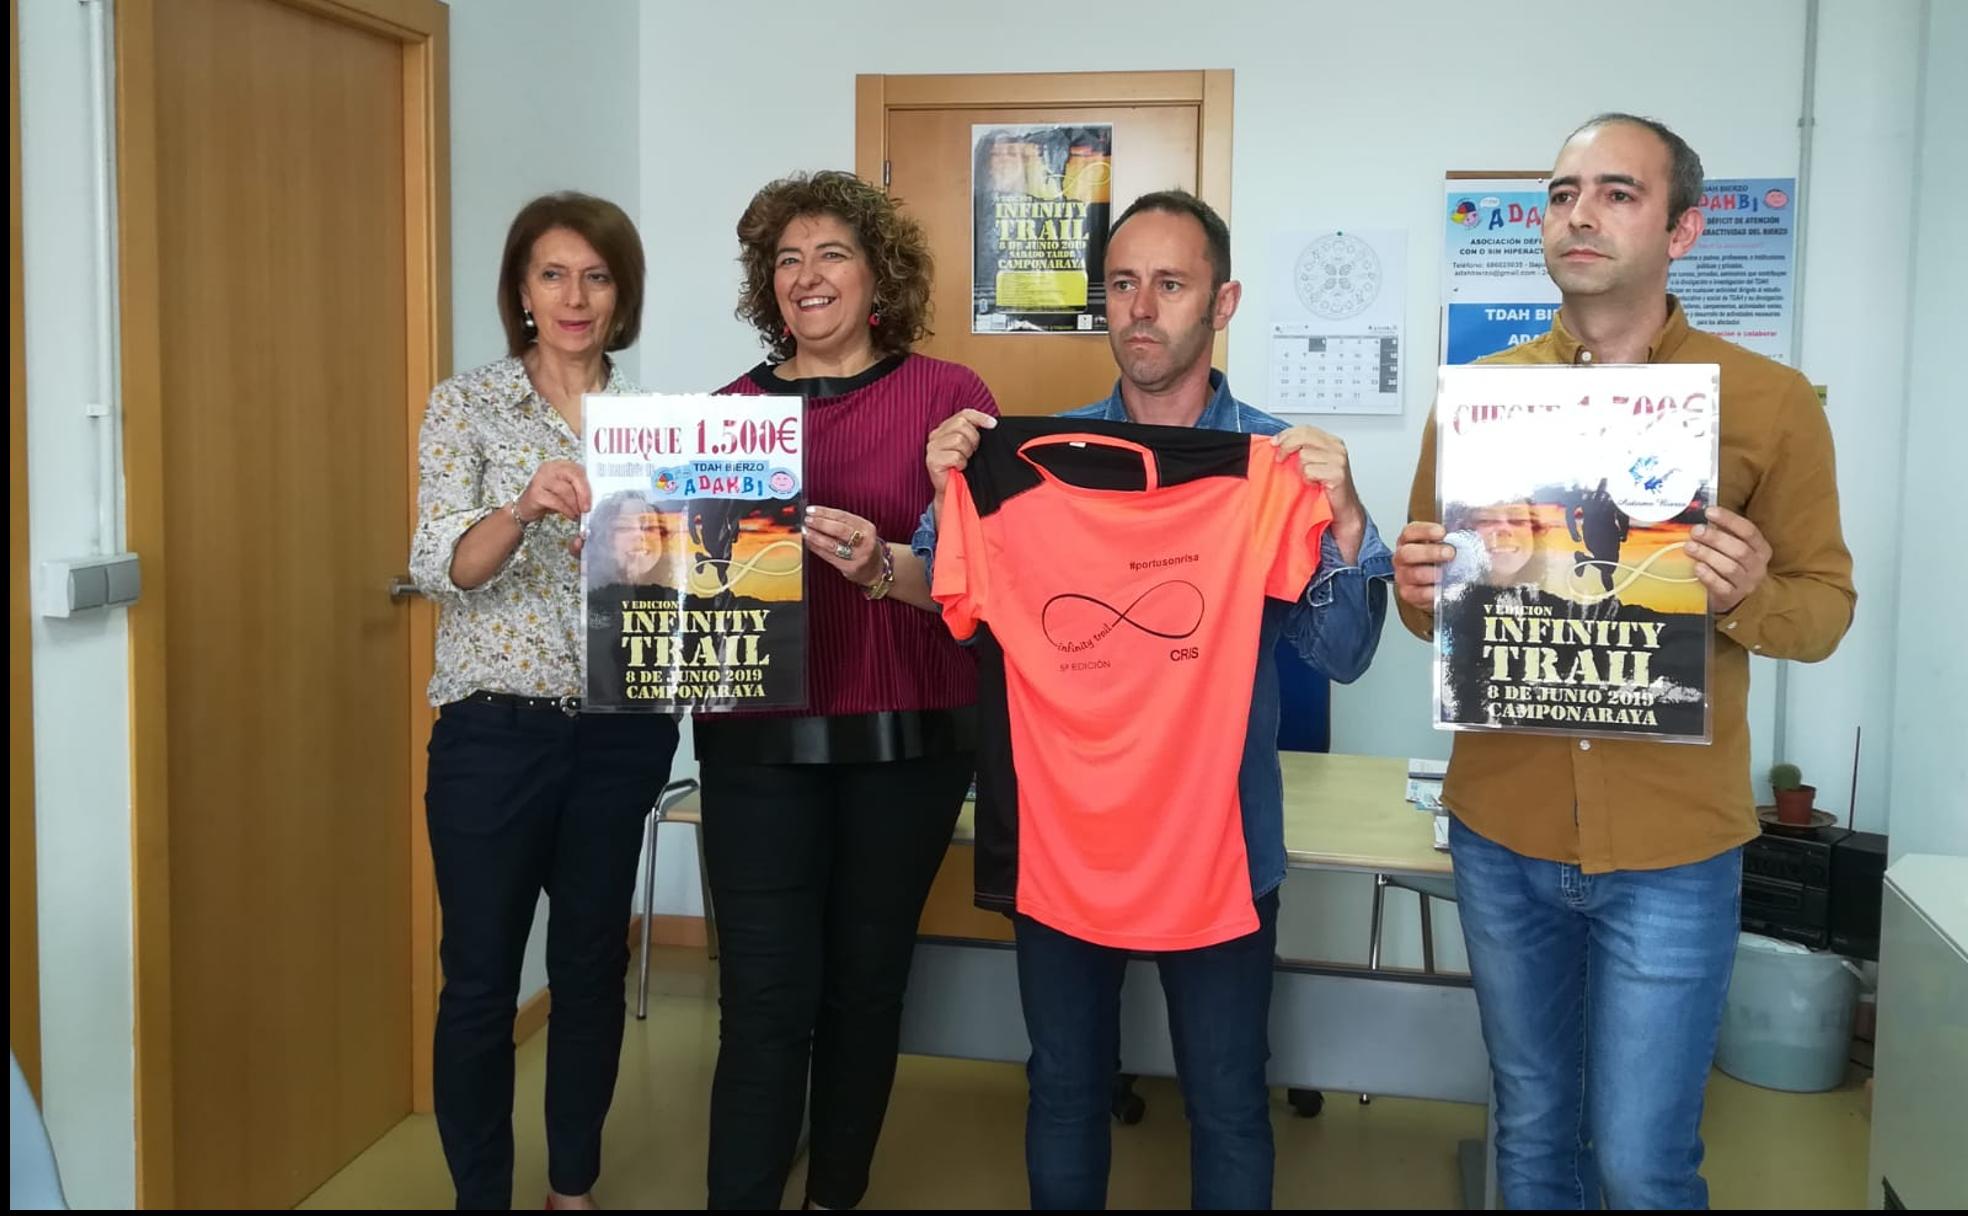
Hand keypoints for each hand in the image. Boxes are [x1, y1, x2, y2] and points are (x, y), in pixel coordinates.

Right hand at [516, 459, 590, 523]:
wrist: (526, 508)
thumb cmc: (549, 498)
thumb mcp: (566, 491)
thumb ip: (578, 489)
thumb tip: (597, 498)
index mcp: (560, 465)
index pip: (578, 469)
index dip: (588, 485)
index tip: (596, 498)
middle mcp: (549, 468)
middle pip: (573, 476)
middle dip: (583, 493)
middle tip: (587, 508)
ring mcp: (541, 479)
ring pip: (565, 490)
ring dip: (575, 504)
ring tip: (579, 514)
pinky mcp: (535, 493)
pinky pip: (556, 501)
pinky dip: (566, 510)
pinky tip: (571, 516)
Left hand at [802, 505, 882, 583]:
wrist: (875, 568)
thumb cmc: (864, 546)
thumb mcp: (860, 531)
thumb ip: (842, 523)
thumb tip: (817, 515)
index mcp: (867, 527)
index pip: (843, 516)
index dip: (825, 512)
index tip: (811, 510)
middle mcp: (865, 541)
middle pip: (839, 530)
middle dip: (820, 524)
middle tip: (807, 520)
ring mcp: (858, 555)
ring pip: (833, 544)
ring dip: (816, 537)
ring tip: (806, 532)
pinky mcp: (850, 567)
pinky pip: (830, 557)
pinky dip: (817, 549)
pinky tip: (810, 544)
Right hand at [925, 409, 997, 496]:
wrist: (952, 491)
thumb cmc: (963, 469)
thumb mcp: (971, 446)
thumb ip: (976, 432)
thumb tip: (992, 423)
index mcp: (945, 428)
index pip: (964, 414)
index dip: (980, 417)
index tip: (993, 424)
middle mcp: (936, 435)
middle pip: (961, 424)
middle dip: (973, 439)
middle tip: (972, 452)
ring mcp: (932, 447)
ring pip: (959, 440)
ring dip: (967, 453)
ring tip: (964, 460)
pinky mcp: (932, 460)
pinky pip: (955, 456)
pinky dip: (961, 463)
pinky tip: (959, 468)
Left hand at [1271, 425, 1363, 558]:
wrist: (1343, 509)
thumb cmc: (1327, 487)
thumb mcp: (1314, 463)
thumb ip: (1302, 449)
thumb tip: (1278, 443)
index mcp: (1332, 442)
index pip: (1306, 429)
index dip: (1287, 434)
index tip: (1274, 442)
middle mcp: (1337, 448)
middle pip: (1304, 436)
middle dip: (1286, 447)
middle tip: (1280, 458)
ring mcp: (1338, 460)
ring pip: (1304, 455)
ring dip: (1301, 469)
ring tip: (1308, 478)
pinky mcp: (1337, 474)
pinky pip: (1309, 471)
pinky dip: (1307, 479)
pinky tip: (1314, 484)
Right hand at [1392, 521, 1454, 610]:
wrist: (1434, 584)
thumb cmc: (1441, 561)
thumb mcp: (1449, 544)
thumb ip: (1462, 535)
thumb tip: (1488, 528)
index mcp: (1410, 541)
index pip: (1410, 532)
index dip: (1425, 531)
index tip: (1441, 532)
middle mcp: (1403, 558)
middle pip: (1408, 553)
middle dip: (1430, 552)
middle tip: (1450, 553)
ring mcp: (1404, 576)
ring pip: (1414, 574)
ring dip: (1433, 573)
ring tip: (1448, 573)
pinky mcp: (1409, 593)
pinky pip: (1418, 593)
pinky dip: (1433, 591)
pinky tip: (1444, 587)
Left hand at [1685, 506, 1769, 613]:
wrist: (1731, 597)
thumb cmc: (1728, 564)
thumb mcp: (1729, 547)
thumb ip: (1721, 533)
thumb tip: (1701, 518)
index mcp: (1760, 549)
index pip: (1749, 531)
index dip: (1729, 520)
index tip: (1709, 511)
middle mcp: (1757, 566)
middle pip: (1739, 550)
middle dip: (1715, 538)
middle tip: (1696, 531)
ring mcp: (1747, 584)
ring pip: (1730, 567)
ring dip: (1708, 555)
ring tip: (1690, 547)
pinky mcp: (1733, 598)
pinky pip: (1722, 587)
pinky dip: (1709, 576)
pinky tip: (1697, 567)